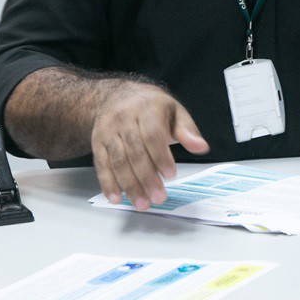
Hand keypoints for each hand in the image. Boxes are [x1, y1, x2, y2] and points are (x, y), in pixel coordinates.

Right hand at [90, 82, 208, 210]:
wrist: (117, 97)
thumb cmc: (152, 107)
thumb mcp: (174, 112)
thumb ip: (187, 131)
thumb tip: (201, 147)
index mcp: (147, 109)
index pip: (152, 135)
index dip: (161, 157)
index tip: (170, 176)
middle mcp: (124, 118)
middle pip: (135, 152)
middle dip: (146, 177)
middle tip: (158, 197)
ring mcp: (108, 131)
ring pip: (118, 161)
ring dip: (129, 185)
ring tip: (142, 203)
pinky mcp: (97, 142)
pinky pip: (101, 165)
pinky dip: (108, 184)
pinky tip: (117, 198)